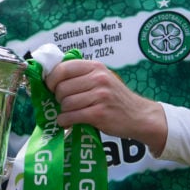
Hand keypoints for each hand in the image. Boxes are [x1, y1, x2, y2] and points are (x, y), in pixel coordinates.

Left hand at [45, 59, 167, 154]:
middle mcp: (98, 78)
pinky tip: (68, 122)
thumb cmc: (116, 98)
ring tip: (69, 113)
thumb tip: (50, 78)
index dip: (51, 79)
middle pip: (61, 88)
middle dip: (57, 98)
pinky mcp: (100, 114)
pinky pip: (71, 116)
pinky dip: (65, 121)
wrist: (139, 116)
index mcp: (95, 67)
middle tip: (63, 104)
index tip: (50, 87)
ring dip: (62, 111)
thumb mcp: (102, 78)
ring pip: (65, 103)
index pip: (62, 68)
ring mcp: (100, 96)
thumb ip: (81, 75)